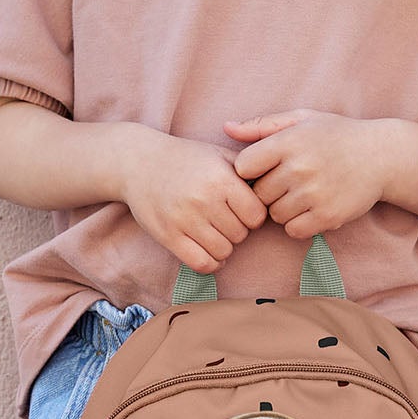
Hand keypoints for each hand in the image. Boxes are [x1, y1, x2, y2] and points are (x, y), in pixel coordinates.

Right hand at [121, 126, 269, 273]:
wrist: (138, 163)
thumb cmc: (186, 158)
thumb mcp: (219, 154)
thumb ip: (249, 170)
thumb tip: (279, 189)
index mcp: (221, 179)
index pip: (257, 215)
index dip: (254, 215)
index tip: (243, 209)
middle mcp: (204, 200)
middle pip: (241, 235)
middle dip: (237, 229)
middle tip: (225, 219)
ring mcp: (184, 220)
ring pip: (223, 251)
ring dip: (223, 246)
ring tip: (215, 232)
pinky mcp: (168, 236)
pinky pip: (201, 263)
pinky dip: (210, 263)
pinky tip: (208, 251)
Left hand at [223, 110, 394, 237]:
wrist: (382, 156)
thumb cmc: (336, 135)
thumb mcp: (301, 120)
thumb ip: (261, 126)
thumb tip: (226, 128)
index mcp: (289, 142)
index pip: (243, 166)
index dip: (250, 170)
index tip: (264, 168)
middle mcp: (300, 168)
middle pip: (258, 194)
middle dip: (267, 191)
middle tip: (286, 183)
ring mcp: (314, 194)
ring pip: (274, 215)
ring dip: (283, 209)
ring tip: (301, 194)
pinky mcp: (328, 216)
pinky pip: (293, 230)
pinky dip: (298, 224)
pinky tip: (310, 208)